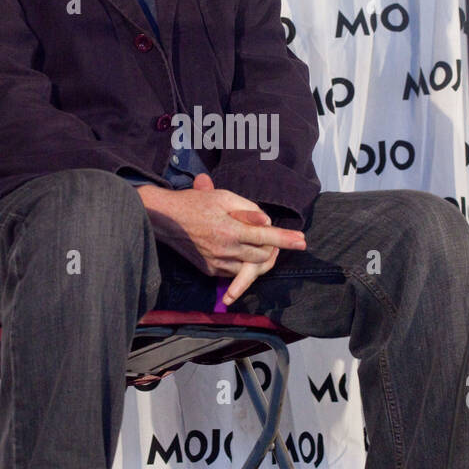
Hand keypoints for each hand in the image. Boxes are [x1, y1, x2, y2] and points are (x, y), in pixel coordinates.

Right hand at [136, 173, 305, 298]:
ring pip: (250, 269)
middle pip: (263, 257)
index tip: (303, 242)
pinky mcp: (209, 270)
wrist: (165, 219)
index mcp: (230, 229)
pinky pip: (234, 272)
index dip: (286, 239)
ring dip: (257, 259)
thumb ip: (248, 209)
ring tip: (256, 244)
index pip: (266, 236)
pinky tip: (237, 249)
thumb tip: (266, 220)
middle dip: (272, 249)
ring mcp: (216, 263)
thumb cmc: (196, 203)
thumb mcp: (223, 197)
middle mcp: (225, 250)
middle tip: (271, 237)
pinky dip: (241, 263)